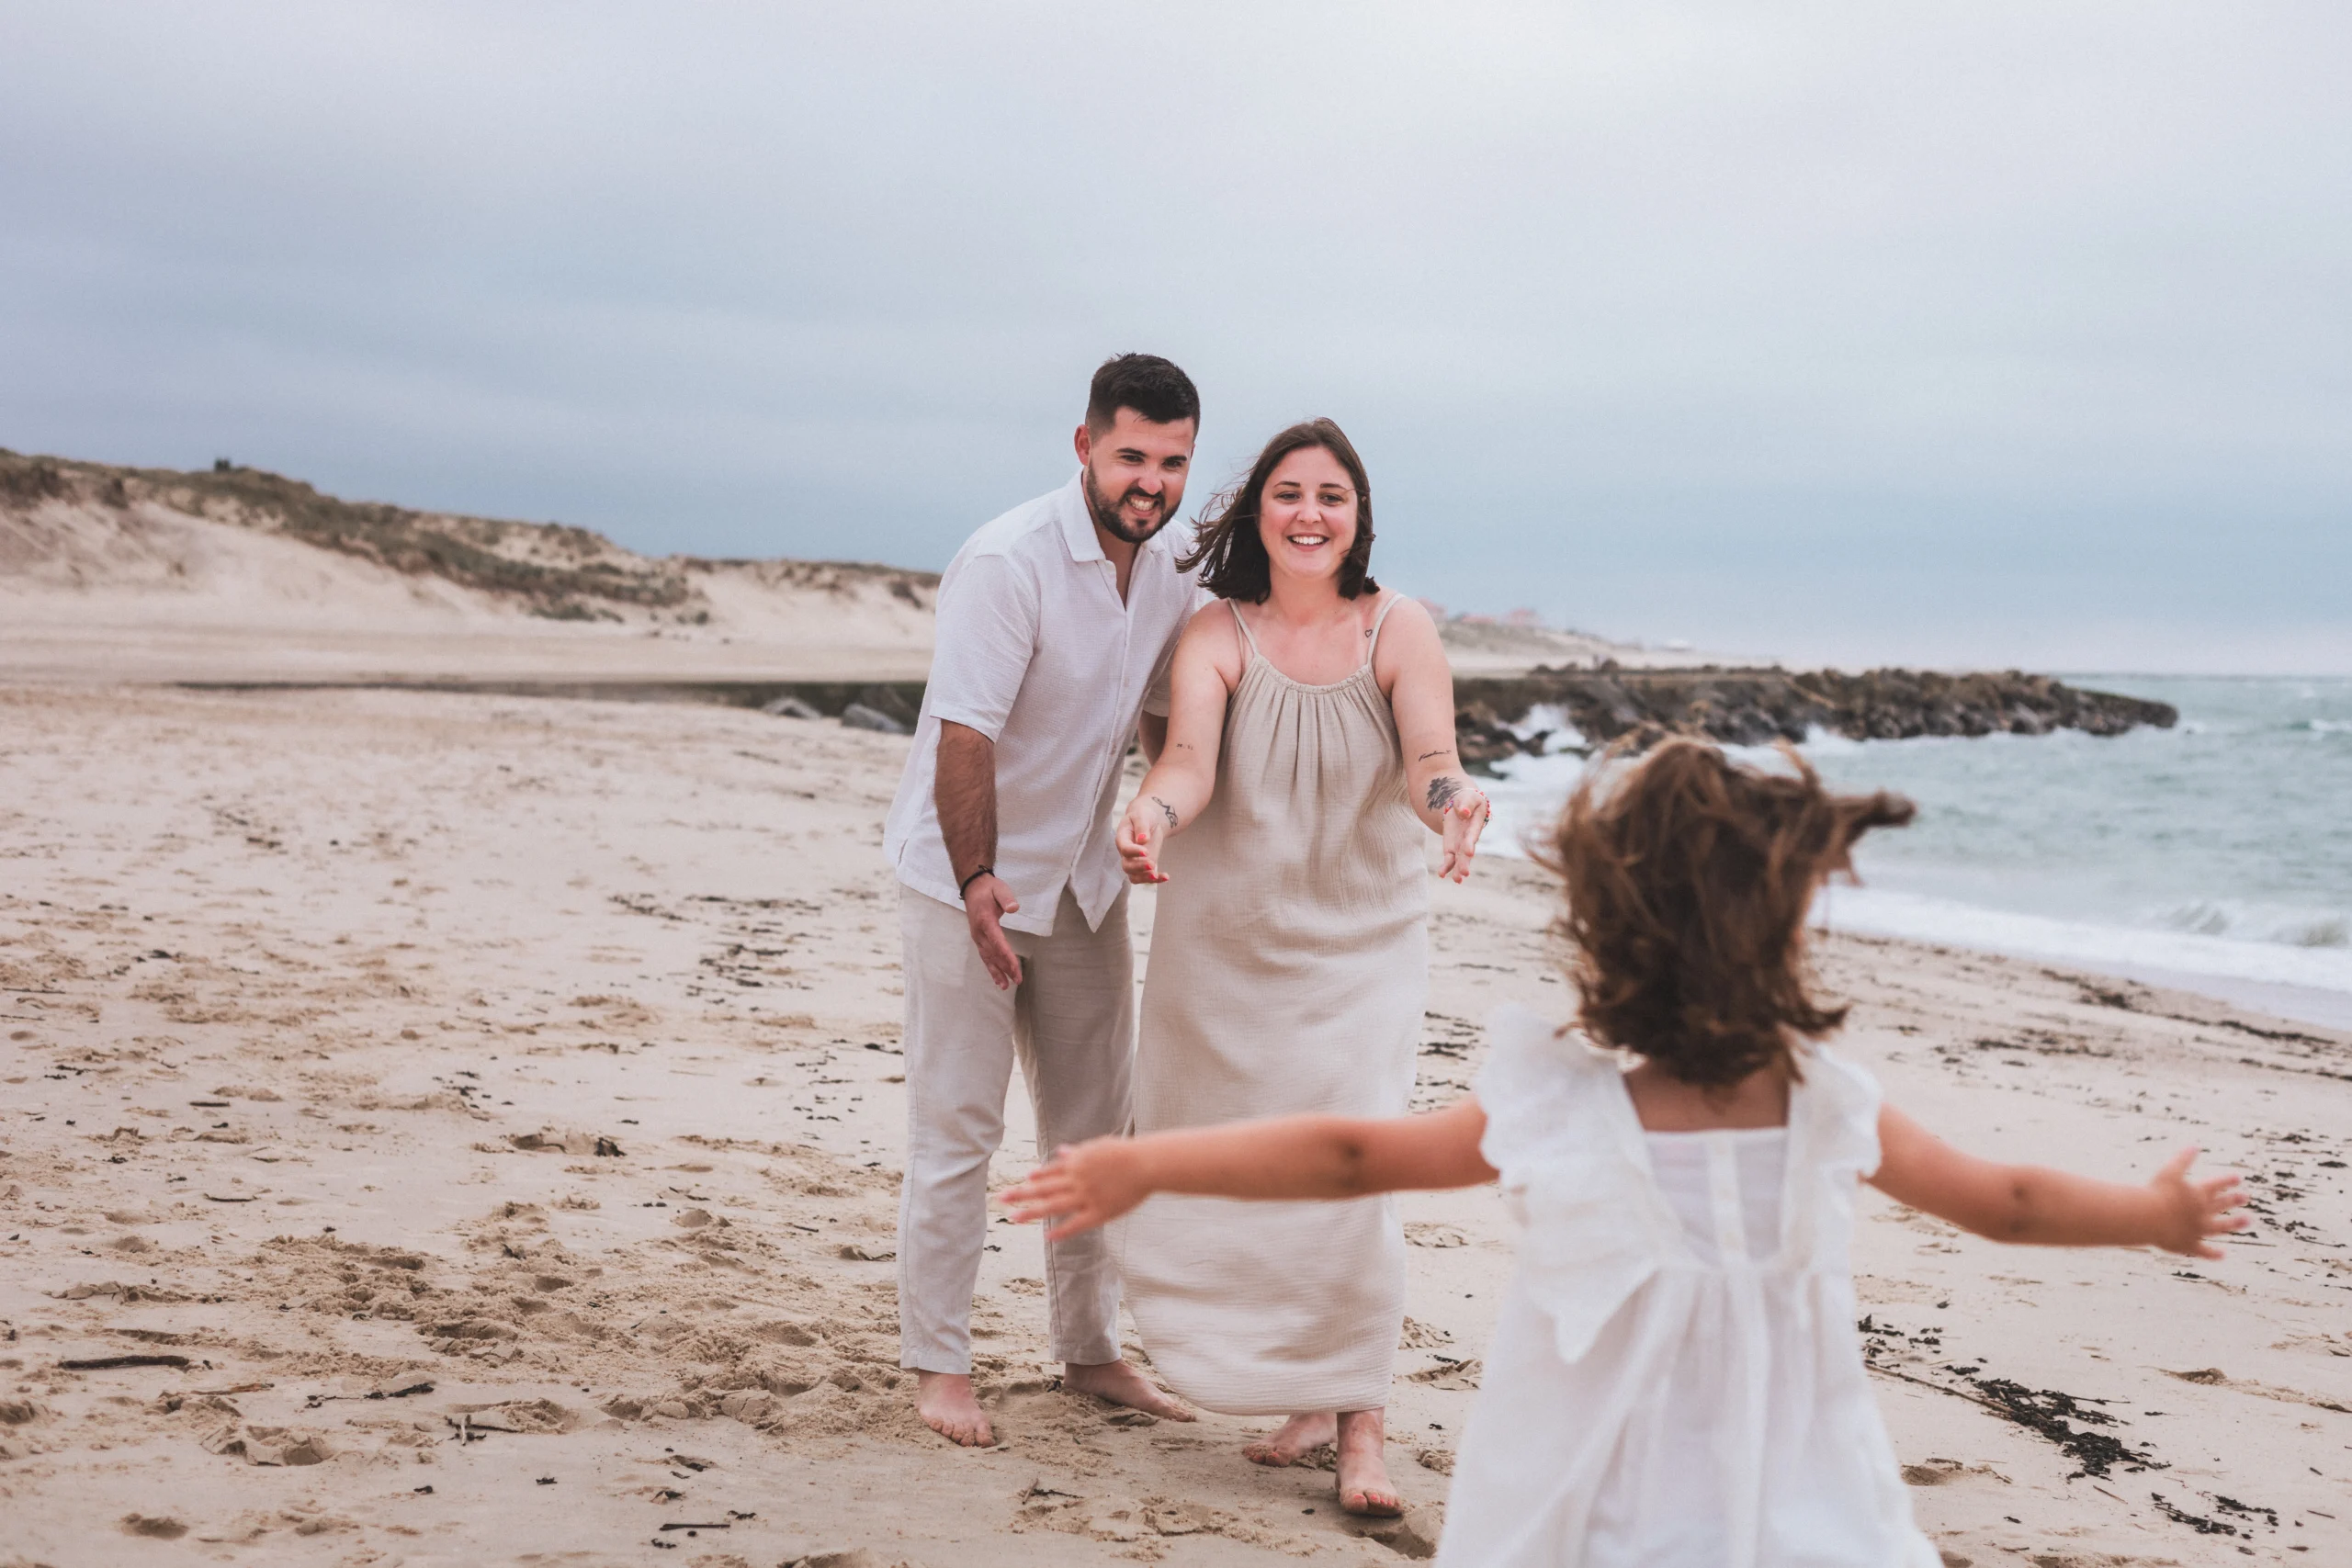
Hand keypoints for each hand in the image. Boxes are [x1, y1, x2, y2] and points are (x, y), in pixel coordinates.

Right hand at [962, 874, 1021, 989]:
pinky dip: (991, 967)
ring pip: (988, 958)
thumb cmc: (989, 889)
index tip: (1015, 968)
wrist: (973, 887)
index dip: (1007, 955)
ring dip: (997, 972)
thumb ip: (1006, 898)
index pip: (998, 942)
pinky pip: (985, 956)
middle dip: (1005, 968)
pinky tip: (998, 978)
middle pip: (993, 953)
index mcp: (985, 921)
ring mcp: (977, 937)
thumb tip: (1014, 908)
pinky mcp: (979, 939)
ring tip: (1005, 986)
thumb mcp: (999, 888)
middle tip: (1017, 980)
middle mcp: (979, 932)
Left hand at [1001, 1137, 1147, 1240]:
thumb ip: (1079, 1153)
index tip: (1023, 1179)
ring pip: (1054, 1206)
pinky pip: (1076, 1224)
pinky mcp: (1099, 1212)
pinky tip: (1047, 1236)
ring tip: (1014, 1217)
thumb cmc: (1125, 1154)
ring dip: (1032, 1212)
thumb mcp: (1099, 1148)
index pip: (1051, 1170)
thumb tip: (1062, 1152)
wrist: (1147, 1164)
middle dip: (1021, 1193)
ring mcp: (1086, 1196)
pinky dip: (1061, 1231)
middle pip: (1044, 1187)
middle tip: (1002, 1197)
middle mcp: (1077, 1179)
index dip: (1037, 1176)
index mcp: (1077, 1162)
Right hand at [1117, 794, 1172, 883]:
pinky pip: (1146, 877)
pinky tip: (1166, 877)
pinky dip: (1156, 879)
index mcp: (1122, 838)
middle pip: (1127, 866)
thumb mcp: (1142, 815)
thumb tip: (1143, 840)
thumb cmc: (1143, 816)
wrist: (1148, 821)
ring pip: (1134, 876)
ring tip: (1157, 875)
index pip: (1124, 848)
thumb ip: (1141, 826)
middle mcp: (1126, 853)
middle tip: (1152, 864)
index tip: (1145, 851)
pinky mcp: (1144, 866)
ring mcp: (1134, 861)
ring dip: (1145, 878)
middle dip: (1139, 867)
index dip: (1133, 852)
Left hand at [1437, 786, 1489, 883]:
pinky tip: (1441, 874)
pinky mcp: (1451, 847)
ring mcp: (1460, 845)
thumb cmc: (1468, 800)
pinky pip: (1449, 859)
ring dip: (1457, 869)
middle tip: (1464, 873)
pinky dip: (1446, 867)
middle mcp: (1469, 838)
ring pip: (1459, 859)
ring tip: (1457, 880)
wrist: (1462, 804)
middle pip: (1466, 851)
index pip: (1472, 835)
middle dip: (1465, 862)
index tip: (1469, 852)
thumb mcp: (1468, 798)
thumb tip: (1463, 813)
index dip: (1470, 843)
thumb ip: (1466, 804)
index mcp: (1475, 825)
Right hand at [2148, 1146, 2248, 1259]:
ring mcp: (2198, 1230)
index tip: (2238, 1178)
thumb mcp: (2169, 1171)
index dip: (2227, 1181)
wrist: (2149, 1218)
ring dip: (2234, 1224)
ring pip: (2221, 1227)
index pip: (2217, 1185)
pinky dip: (2213, 1254)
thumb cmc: (2156, 1192)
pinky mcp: (2189, 1245)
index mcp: (2198, 1194)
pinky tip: (2222, 1254)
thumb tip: (2195, 1146)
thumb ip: (2183, 1159)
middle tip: (2245, 1197)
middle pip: (2221, 1205)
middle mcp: (2202, 1212)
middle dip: (2233, 1200)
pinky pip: (2204, 1251)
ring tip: (2248, 1221)